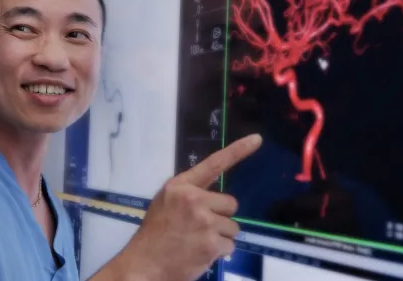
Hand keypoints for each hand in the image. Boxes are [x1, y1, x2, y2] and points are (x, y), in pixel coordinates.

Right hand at [108, 134, 261, 280]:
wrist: (145, 263)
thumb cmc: (154, 234)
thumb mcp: (165, 203)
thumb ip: (188, 194)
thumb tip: (213, 197)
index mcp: (180, 186)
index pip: (213, 164)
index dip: (238, 150)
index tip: (257, 139)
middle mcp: (193, 199)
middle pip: (230, 203)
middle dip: (221, 216)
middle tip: (201, 227)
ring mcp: (204, 221)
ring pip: (233, 227)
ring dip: (220, 236)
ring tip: (197, 242)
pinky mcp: (211, 243)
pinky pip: (230, 245)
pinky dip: (219, 252)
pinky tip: (200, 253)